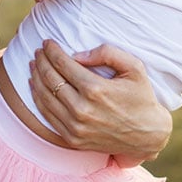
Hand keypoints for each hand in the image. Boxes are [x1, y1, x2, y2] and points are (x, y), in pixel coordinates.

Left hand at [30, 39, 171, 164]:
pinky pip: (47, 115)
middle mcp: (82, 109)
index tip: (46, 42)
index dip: (52, 51)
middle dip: (42, 61)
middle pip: (50, 79)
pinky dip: (38, 98)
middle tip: (39, 50)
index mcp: (96, 89)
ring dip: (36, 77)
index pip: (63, 64)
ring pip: (45, 97)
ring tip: (34, 64)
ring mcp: (75, 127)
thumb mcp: (134, 67)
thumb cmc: (141, 97)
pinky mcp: (72, 138)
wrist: (147, 135)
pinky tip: (35, 85)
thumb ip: (107, 53)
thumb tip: (78, 54)